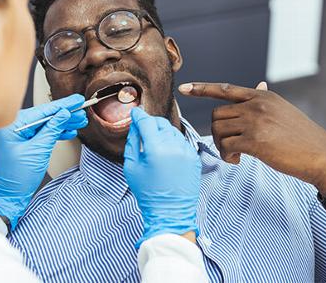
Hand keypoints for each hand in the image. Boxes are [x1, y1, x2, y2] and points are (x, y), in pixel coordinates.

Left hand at [0, 94, 87, 229]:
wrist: (9, 195)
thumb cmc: (18, 175)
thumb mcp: (39, 150)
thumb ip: (52, 129)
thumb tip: (63, 114)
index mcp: (13, 125)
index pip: (43, 111)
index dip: (62, 105)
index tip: (77, 100)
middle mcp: (15, 126)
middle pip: (45, 116)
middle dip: (65, 114)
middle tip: (82, 111)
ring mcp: (19, 134)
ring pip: (46, 124)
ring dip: (63, 123)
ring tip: (79, 121)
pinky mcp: (24, 142)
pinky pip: (43, 133)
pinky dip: (56, 132)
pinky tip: (69, 131)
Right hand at [123, 107, 200, 246]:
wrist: (170, 213)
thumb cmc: (148, 193)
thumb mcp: (131, 167)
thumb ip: (132, 143)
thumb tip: (135, 127)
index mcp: (156, 149)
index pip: (147, 122)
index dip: (139, 115)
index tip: (135, 112)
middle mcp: (174, 147)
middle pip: (161, 123)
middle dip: (150, 122)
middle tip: (142, 127)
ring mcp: (186, 152)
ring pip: (172, 131)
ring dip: (162, 132)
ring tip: (153, 143)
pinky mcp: (194, 158)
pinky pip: (182, 142)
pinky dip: (172, 142)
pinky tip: (166, 152)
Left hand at [178, 82, 325, 197]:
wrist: (323, 157)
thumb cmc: (302, 138)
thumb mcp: (283, 111)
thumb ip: (264, 101)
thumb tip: (257, 84)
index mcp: (262, 96)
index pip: (225, 89)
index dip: (202, 88)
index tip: (184, 88)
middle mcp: (257, 105)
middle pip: (217, 115)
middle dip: (218, 132)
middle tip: (230, 146)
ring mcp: (255, 122)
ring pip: (218, 130)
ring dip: (222, 145)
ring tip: (235, 154)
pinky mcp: (255, 141)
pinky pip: (226, 146)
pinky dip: (227, 155)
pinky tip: (238, 160)